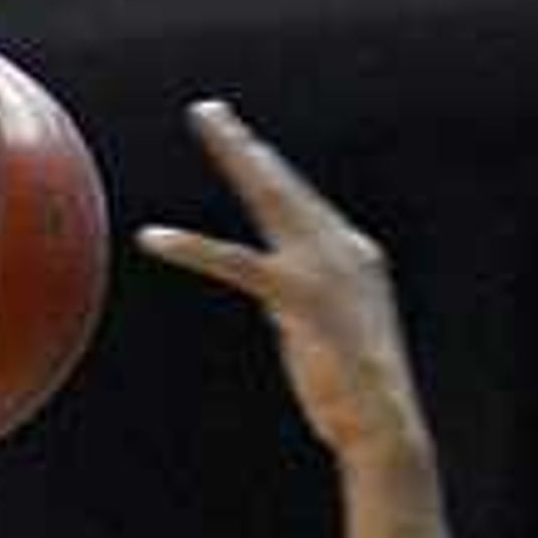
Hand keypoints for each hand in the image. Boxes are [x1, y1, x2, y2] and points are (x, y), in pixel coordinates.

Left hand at [139, 100, 430, 474]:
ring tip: (205, 120)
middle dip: (245, 146)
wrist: (383, 426)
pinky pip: (235, 262)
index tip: (245, 150)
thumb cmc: (356, 398)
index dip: (269, 176)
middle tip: (209, 111)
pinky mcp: (298, 295)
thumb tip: (277, 303)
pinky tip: (154, 238)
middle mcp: (342, 249)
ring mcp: (323, 267)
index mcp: (354, 257)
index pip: (303, 206)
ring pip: (269, 196)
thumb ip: (301, 307)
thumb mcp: (330, 338)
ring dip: (234, 153)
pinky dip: (193, 248)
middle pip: (284, 184)